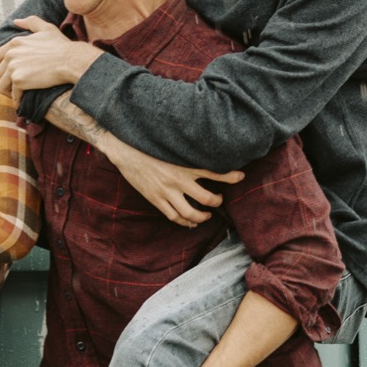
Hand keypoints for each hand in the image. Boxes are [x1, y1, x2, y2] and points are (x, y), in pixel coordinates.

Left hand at [0, 17, 103, 97]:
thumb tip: (16, 21)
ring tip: (17, 96)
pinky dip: (18, 100)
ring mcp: (13, 67)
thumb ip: (30, 22)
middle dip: (3, 82)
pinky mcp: (19, 80)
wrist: (70, 60)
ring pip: (1, 86)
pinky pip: (13, 95)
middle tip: (12, 88)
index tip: (6, 76)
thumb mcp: (46, 28)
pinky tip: (24, 102)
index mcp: (14, 43)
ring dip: (8, 93)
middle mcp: (10, 54)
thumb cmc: (61, 45)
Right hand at [110, 142, 244, 227]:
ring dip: (202, 217)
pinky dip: (184, 222)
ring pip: (191, 212)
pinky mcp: (156, 199)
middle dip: (217, 202)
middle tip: (220, 200)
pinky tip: (189, 222)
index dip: (230, 176)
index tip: (240, 176)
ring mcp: (167, 191)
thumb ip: (189, 152)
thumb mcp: (172, 145)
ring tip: (207, 215)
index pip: (215, 172)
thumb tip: (205, 152)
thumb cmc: (149, 144)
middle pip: (207, 199)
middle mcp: (178, 179)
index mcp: (185, 164)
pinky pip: (173, 216)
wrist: (125, 150)